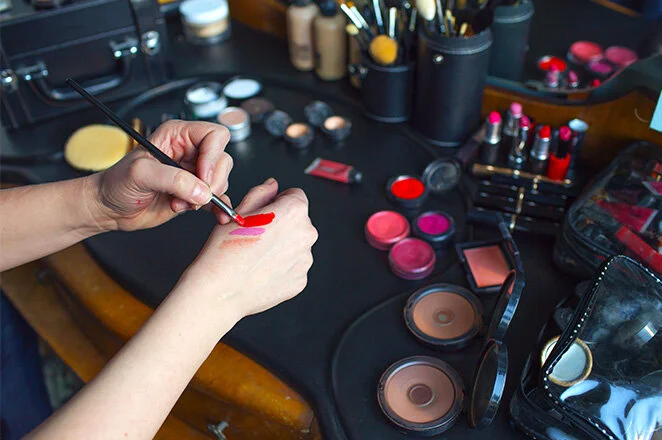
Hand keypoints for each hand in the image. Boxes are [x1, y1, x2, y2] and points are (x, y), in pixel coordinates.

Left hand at [91, 120, 233, 231]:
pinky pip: (219, 199)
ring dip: (205, 197)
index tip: (202, 176)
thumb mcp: (140, 174)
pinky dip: (219, 208)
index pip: (214, 135)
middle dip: (211, 181)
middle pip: (222, 159)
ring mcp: (193, 174)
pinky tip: (216, 215)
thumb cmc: (117, 183)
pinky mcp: (195, 194)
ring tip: (180, 203)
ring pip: (221, 181)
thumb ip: (173, 179)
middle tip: (192, 195)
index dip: (213, 156)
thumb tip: (202, 191)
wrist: (110, 208)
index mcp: (177, 136)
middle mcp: (189, 152)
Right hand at [182, 178, 317, 318]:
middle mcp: (306, 234)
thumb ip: (261, 193)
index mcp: (294, 211)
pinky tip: (261, 270)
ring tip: (257, 255)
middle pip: (298, 221)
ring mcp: (305, 260)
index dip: (278, 201)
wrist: (220, 290)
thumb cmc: (225, 250)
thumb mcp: (239, 210)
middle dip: (282, 224)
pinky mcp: (300, 280)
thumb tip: (272, 186)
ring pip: (296, 245)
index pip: (295, 195)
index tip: (265, 212)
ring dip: (282, 246)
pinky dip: (281, 267)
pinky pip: (294, 267)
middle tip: (257, 235)